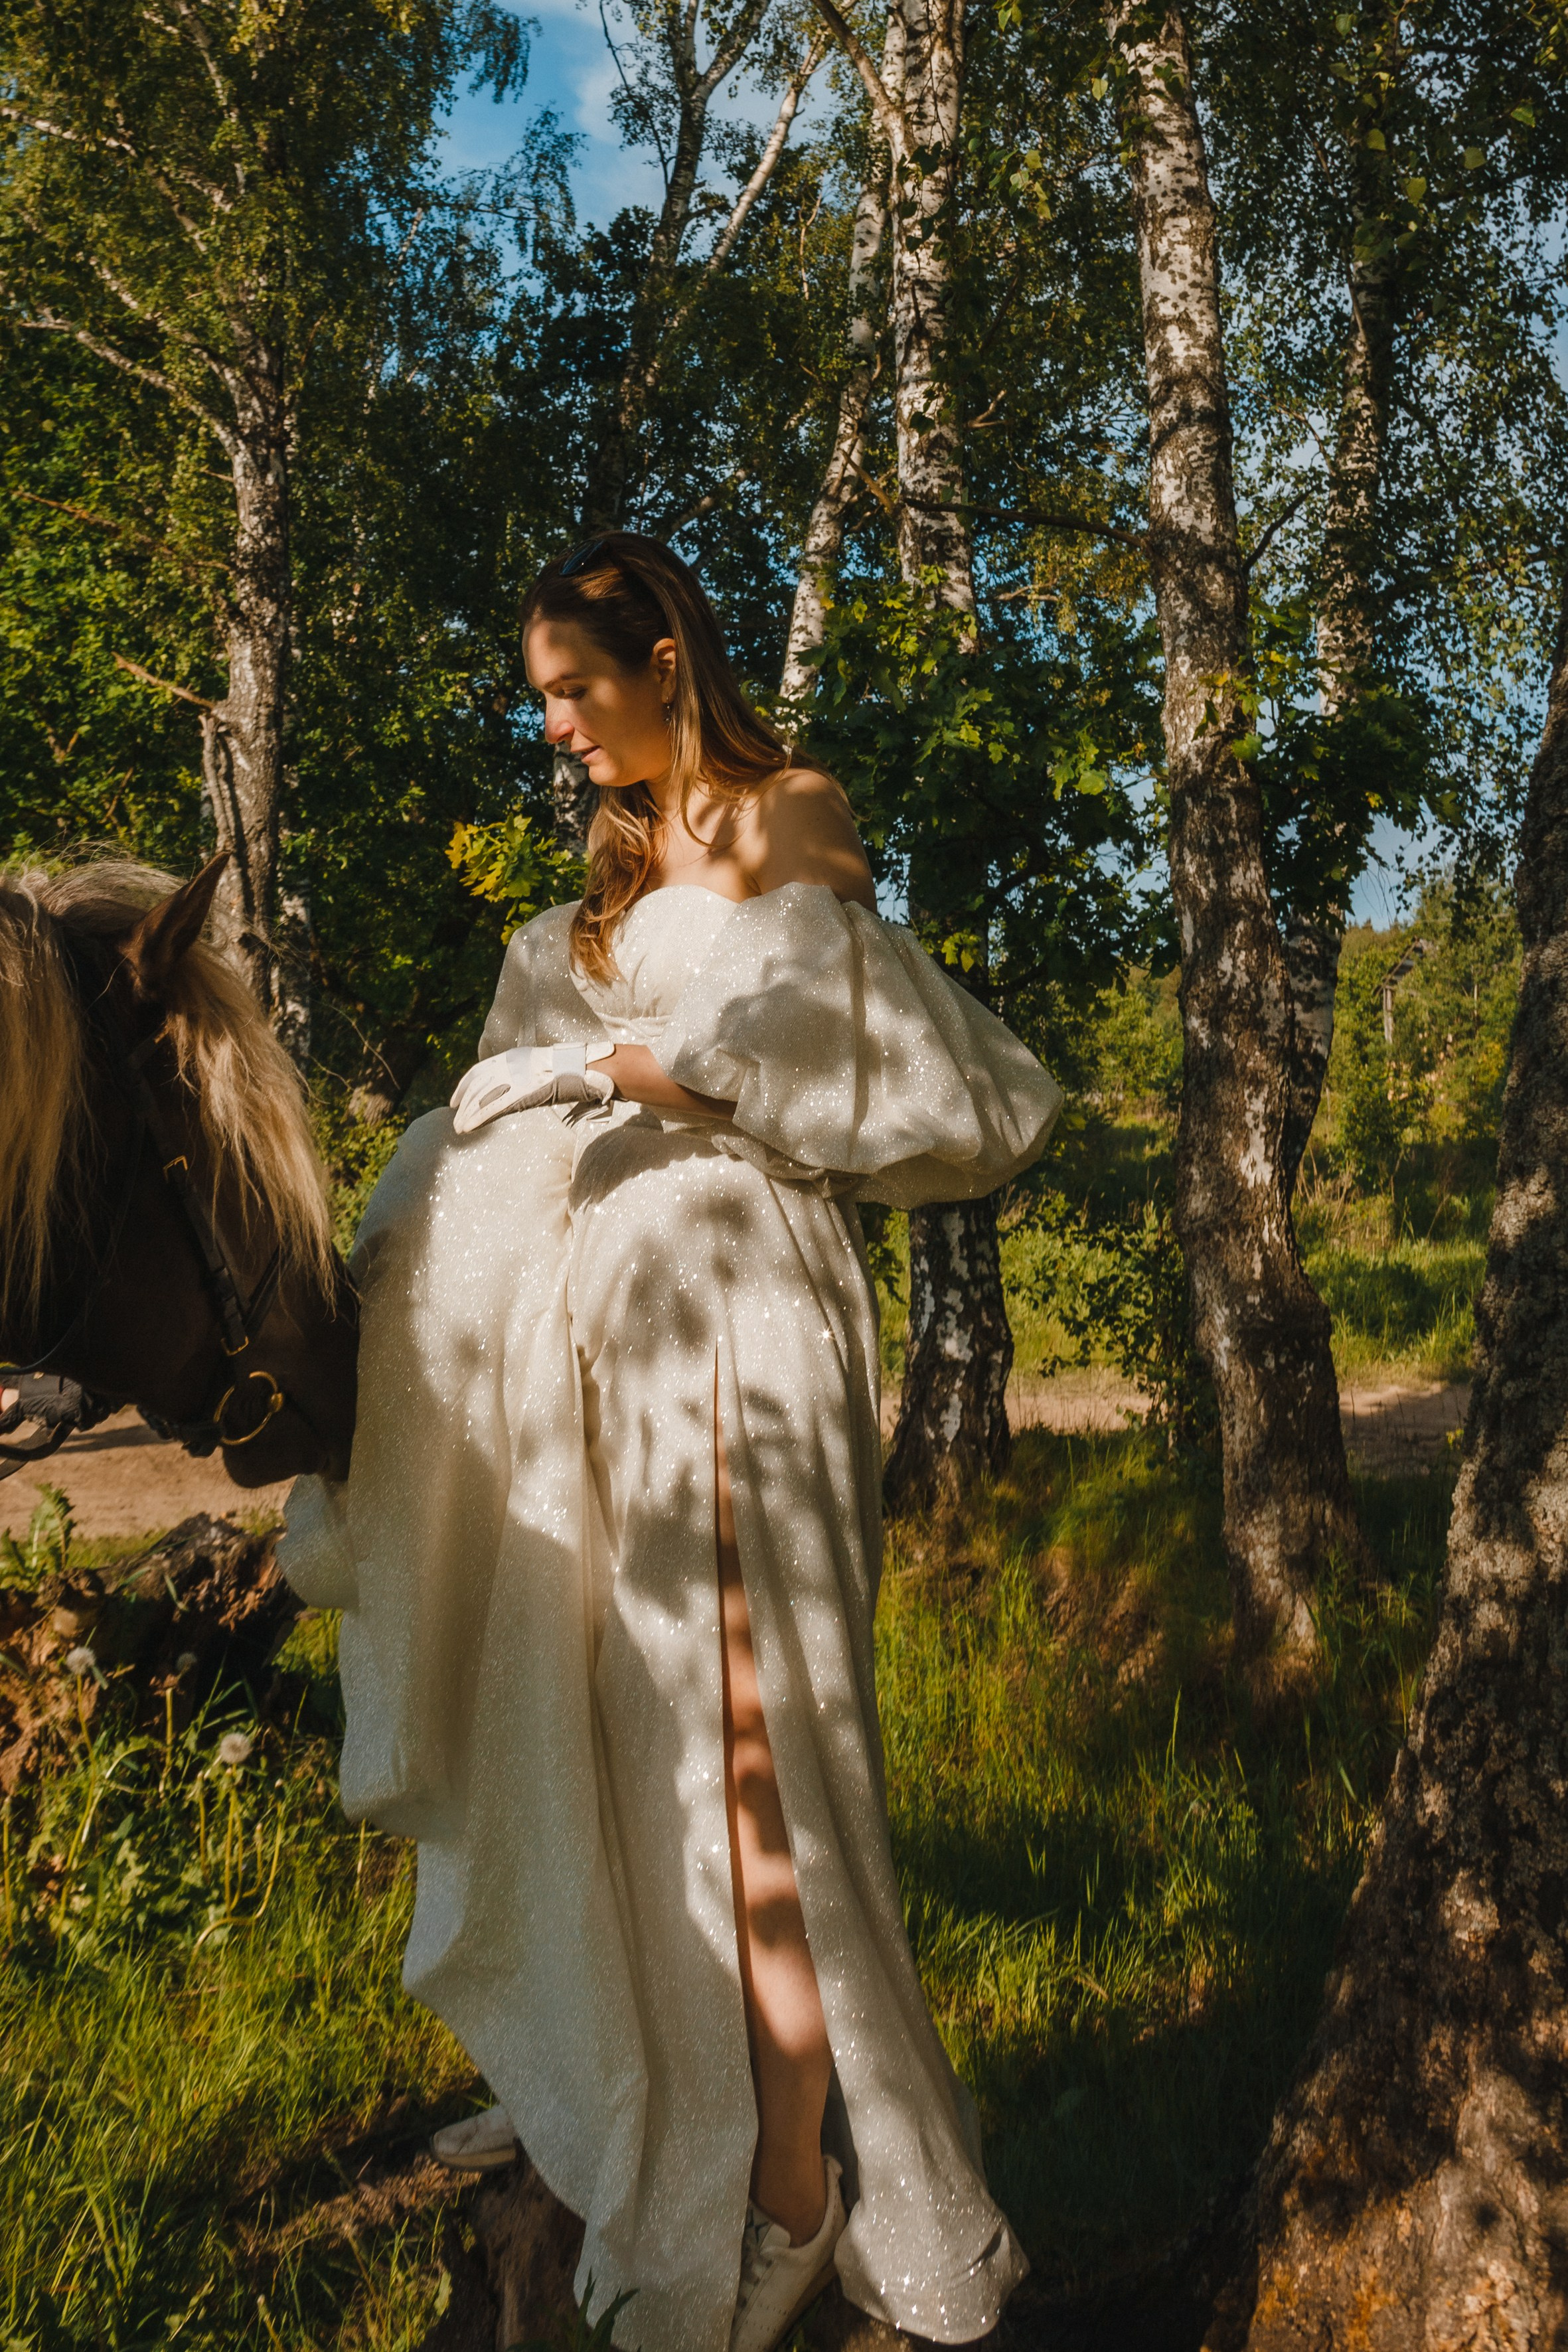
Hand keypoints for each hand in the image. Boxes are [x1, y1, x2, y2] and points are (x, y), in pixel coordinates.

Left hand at [450, 1043, 615, 1134]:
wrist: (586, 1070)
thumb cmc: (574, 1072)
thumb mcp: (545, 1072)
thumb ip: (530, 1079)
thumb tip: (527, 1091)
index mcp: (513, 1057)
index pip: (479, 1070)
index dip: (465, 1085)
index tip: (456, 1100)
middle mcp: (509, 1065)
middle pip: (477, 1085)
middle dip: (464, 1103)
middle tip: (456, 1119)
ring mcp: (514, 1078)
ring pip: (482, 1097)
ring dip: (468, 1114)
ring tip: (460, 1129)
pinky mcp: (520, 1093)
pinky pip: (493, 1107)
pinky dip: (478, 1118)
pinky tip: (468, 1127)